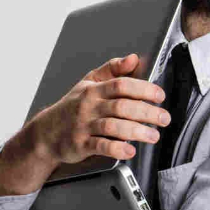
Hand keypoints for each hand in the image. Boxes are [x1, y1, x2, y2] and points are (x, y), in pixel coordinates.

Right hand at [0, 54, 168, 197]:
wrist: (45, 133)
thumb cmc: (71, 107)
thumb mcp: (89, 83)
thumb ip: (112, 69)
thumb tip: (133, 58)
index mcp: (93, 90)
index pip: (121, 85)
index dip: (143, 89)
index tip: (160, 95)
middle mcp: (89, 106)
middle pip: (122, 106)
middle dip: (147, 112)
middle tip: (164, 118)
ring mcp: (83, 125)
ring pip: (113, 127)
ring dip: (137, 131)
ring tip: (154, 136)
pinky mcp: (80, 144)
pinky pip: (100, 146)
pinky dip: (117, 148)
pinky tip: (130, 150)